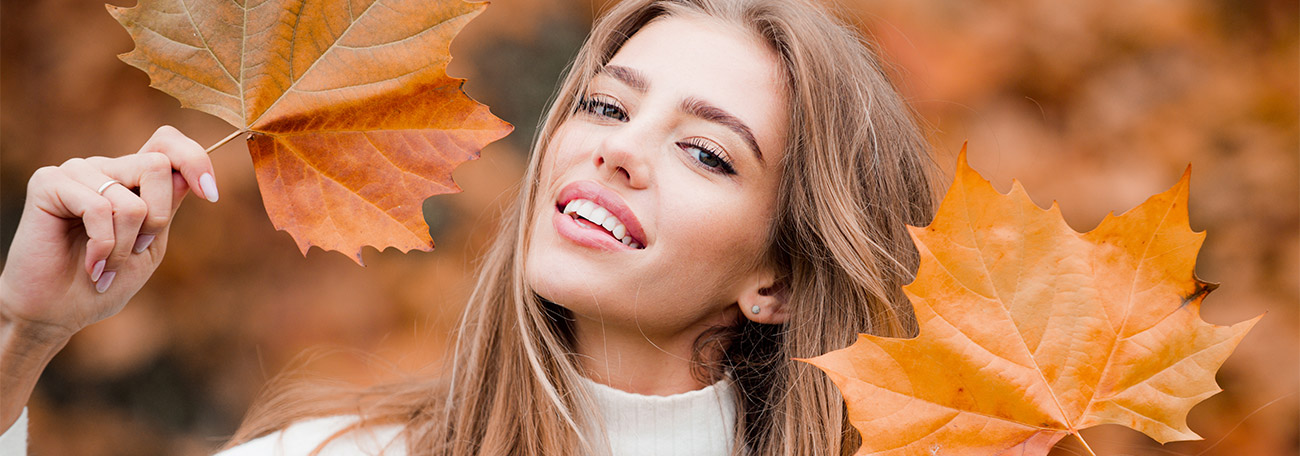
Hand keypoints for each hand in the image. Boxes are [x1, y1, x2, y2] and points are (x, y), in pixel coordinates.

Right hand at [0, 125, 217, 339]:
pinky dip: (103, 245)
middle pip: (158, 165)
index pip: (167, 142)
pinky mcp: (49, 183)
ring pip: (130, 198)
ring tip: (107, 266)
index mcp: (132, 178)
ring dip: (126, 244)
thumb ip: (166, 207)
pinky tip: (92, 264)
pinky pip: (98, 208)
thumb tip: (184, 173)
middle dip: (158, 217)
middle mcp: (105, 167)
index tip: (210, 195)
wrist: (57, 311)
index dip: (195, 160)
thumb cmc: (105, 280)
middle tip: (139, 249)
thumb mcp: (151, 244)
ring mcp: (76, 171)